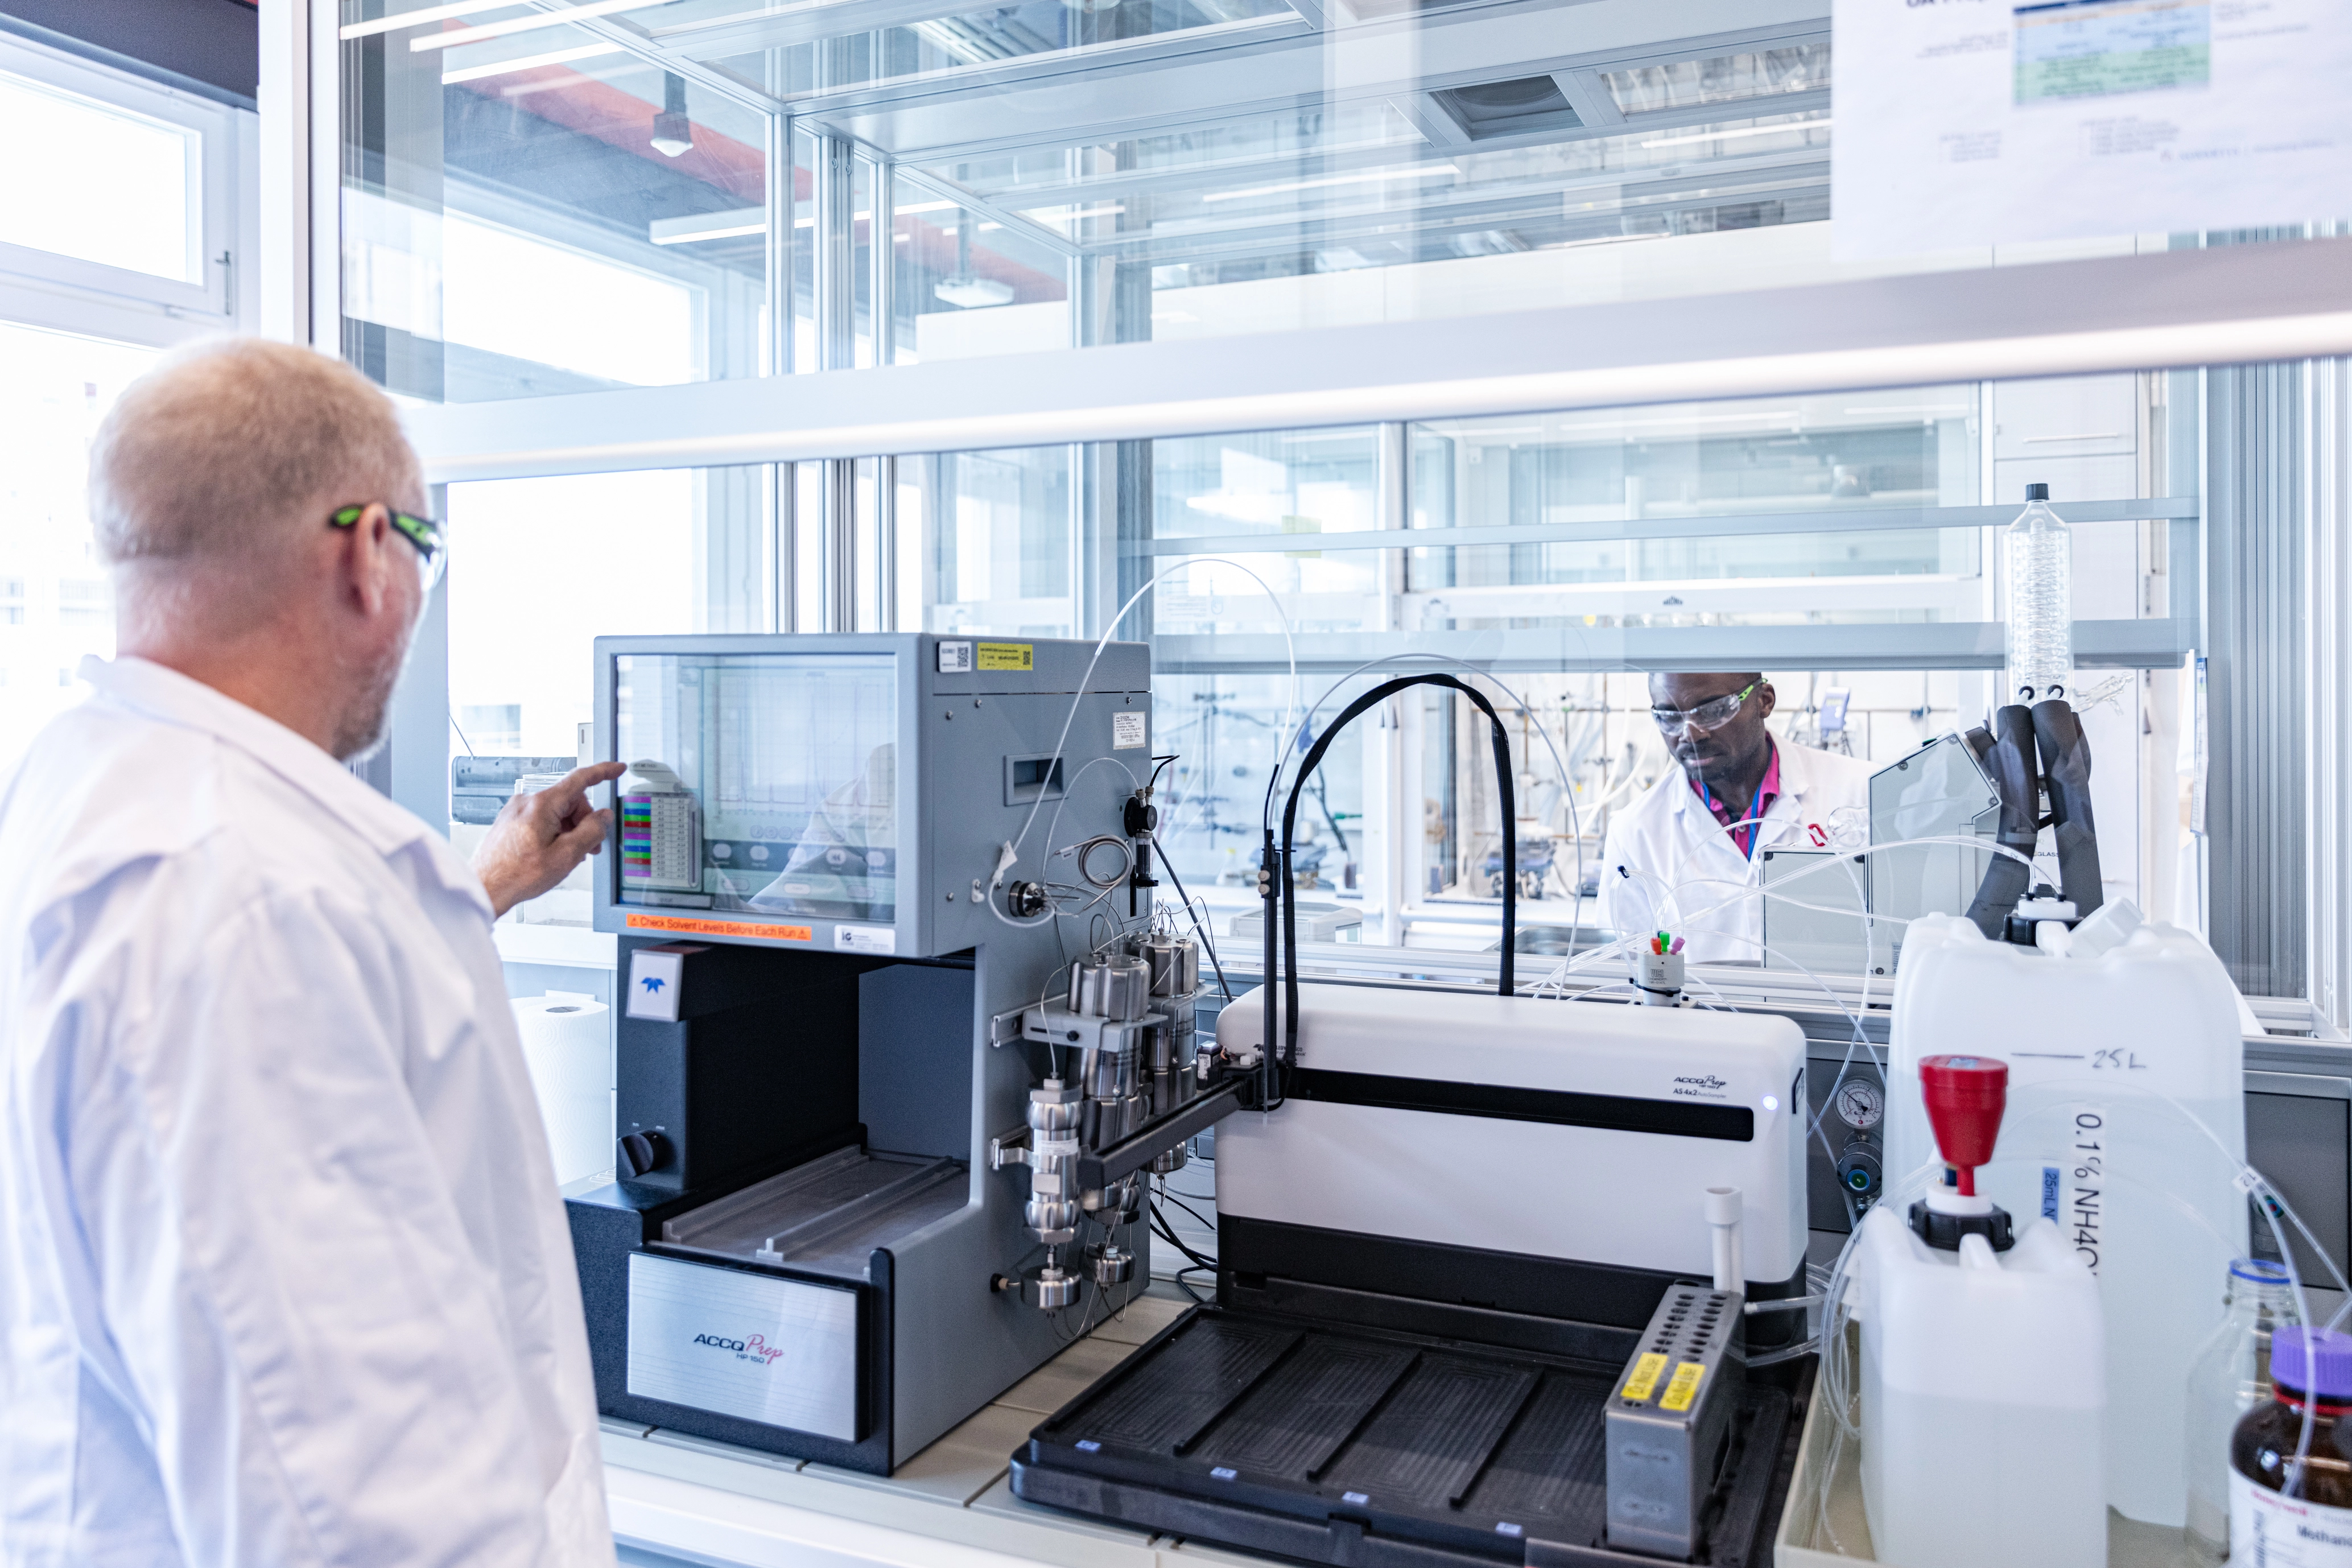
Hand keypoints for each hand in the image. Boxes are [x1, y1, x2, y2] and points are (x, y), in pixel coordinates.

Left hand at [472, 762, 626, 918]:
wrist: (485, 887)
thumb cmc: (517, 874)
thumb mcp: (567, 855)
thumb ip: (592, 831)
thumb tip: (604, 816)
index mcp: (542, 804)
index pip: (580, 779)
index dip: (603, 772)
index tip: (616, 768)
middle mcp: (527, 801)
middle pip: (570, 800)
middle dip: (585, 821)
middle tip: (589, 846)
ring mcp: (516, 810)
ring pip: (557, 811)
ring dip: (569, 830)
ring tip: (568, 855)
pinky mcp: (511, 820)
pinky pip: (542, 818)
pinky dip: (554, 832)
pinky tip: (553, 853)